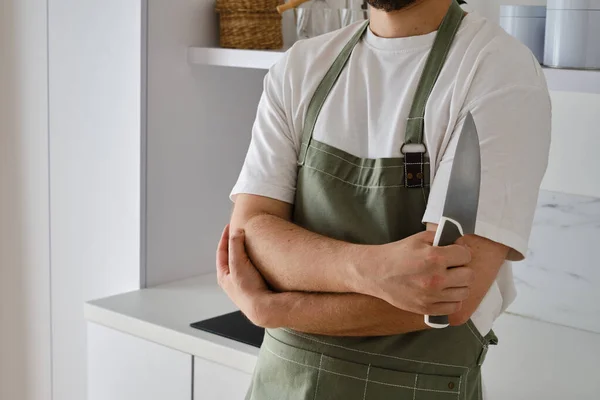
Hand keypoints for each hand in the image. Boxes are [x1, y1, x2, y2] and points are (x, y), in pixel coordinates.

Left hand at [216, 225, 277, 327]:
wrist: (263, 307)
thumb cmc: (248, 288)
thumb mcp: (238, 263)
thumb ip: (236, 246)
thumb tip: (237, 231)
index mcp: (224, 276)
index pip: (221, 251)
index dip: (225, 237)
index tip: (229, 226)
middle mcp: (232, 280)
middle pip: (231, 256)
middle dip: (235, 244)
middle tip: (240, 232)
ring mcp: (244, 283)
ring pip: (243, 263)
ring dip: (246, 252)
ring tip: (251, 242)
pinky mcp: (256, 285)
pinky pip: (254, 268)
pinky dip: (255, 259)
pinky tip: (262, 257)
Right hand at [356, 230, 473, 315]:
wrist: (376, 273)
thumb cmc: (398, 254)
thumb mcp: (419, 238)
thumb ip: (442, 238)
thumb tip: (461, 244)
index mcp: (435, 257)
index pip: (466, 255)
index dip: (461, 252)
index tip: (455, 253)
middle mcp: (436, 278)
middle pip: (469, 275)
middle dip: (462, 268)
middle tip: (451, 266)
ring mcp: (432, 296)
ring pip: (464, 292)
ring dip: (458, 284)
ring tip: (447, 279)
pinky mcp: (427, 309)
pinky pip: (454, 307)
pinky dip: (452, 299)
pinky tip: (443, 292)